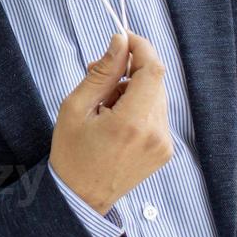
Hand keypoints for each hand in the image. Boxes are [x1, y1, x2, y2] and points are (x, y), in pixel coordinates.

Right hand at [49, 30, 171, 215]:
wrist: (80, 197)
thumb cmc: (71, 153)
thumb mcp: (76, 107)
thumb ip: (102, 72)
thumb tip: (119, 42)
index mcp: (132, 123)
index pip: (152, 70)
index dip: (141, 48)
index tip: (124, 39)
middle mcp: (155, 133)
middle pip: (155, 81)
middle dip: (130, 69)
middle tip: (100, 75)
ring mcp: (164, 144)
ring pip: (156, 96)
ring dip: (133, 89)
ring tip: (104, 105)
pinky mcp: (165, 151)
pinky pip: (156, 114)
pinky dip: (139, 107)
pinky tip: (116, 120)